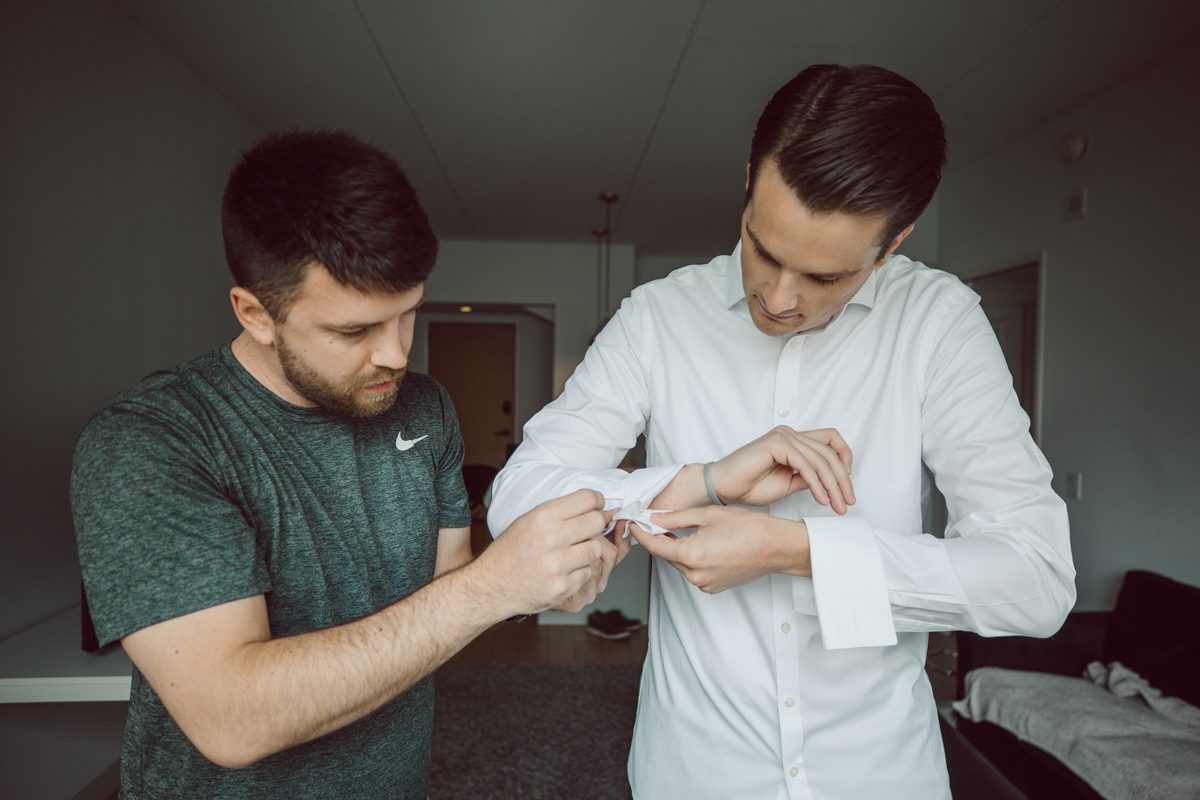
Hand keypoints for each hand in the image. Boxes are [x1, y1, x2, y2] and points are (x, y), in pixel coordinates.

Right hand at [477, 489, 615, 616]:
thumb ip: (560, 511)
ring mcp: (557, 565)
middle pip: (597, 522)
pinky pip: (588, 573)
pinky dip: (580, 572)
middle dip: (597, 524)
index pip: (588, 499)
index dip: (597, 501)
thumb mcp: (528, 520)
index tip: (598, 506)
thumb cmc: (510, 551)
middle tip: (589, 529)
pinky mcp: (562, 586)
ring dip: (588, 550)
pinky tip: (565, 571)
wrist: (491, 586)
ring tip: (573, 553)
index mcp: (542, 517)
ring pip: (596, 549)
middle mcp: (551, 538)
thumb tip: (596, 505)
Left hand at [630, 505, 809, 593]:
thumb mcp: (709, 515)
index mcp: (691, 555)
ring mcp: (705, 584)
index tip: (634, 525)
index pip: (655, 546)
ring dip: (679, 550)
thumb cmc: (749, 528)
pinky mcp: (714, 587)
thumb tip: (655, 518)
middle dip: (662, 539)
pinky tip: (706, 545)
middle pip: (667, 556)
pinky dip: (694, 559)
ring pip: (681, 564)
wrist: (776, 548)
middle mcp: (695, 575)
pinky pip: (695, 572)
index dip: (641, 534)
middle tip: (659, 522)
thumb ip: (677, 518)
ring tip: (691, 532)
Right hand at [709, 426, 854, 511]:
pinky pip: (806, 464)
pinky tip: (821, 499)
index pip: (830, 440)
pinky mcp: (777, 444)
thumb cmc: (749, 485)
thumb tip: (831, 482)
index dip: (845, 458)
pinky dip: (817, 484)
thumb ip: (809, 478)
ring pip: (821, 459)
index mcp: (793, 440)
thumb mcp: (789, 483)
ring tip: (837, 505)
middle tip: (847, 502)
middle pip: (830, 451)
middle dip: (843, 479)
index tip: (846, 484)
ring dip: (833, 485)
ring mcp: (784, 436)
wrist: (723, 487)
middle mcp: (790, 433)